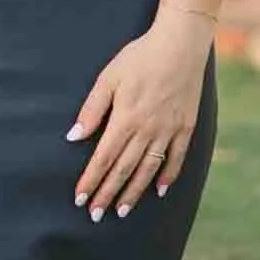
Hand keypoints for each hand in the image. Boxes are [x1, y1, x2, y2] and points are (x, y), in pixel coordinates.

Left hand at [67, 9, 211, 219]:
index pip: (103, 158)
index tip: (80, 199)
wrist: (180, 44)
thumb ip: (92, 109)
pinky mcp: (186, 127)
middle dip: (107, 194)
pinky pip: (176, 158)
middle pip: (123, 169)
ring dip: (133, 192)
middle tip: (95, 215)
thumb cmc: (139, 58)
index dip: (91, 180)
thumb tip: (73, 137)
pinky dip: (167, 176)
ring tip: (122, 211)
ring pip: (148, 169)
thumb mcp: (109, 78)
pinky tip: (159, 191)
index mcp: (125, 119)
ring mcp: (169, 130)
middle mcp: (147, 130)